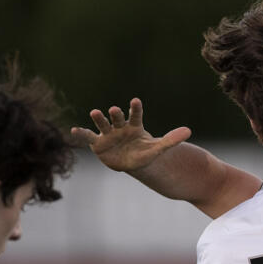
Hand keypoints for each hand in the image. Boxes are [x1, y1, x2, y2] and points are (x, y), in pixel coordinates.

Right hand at [70, 98, 190, 172]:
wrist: (132, 162)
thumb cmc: (145, 152)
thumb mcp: (158, 149)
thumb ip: (171, 140)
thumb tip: (189, 131)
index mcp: (134, 126)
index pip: (135, 115)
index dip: (135, 108)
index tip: (136, 101)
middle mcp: (120, 127)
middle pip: (117, 118)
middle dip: (115, 114)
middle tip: (115, 110)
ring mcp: (108, 134)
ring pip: (102, 124)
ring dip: (99, 119)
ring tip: (95, 112)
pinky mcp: (97, 143)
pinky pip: (88, 137)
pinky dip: (81, 134)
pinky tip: (73, 130)